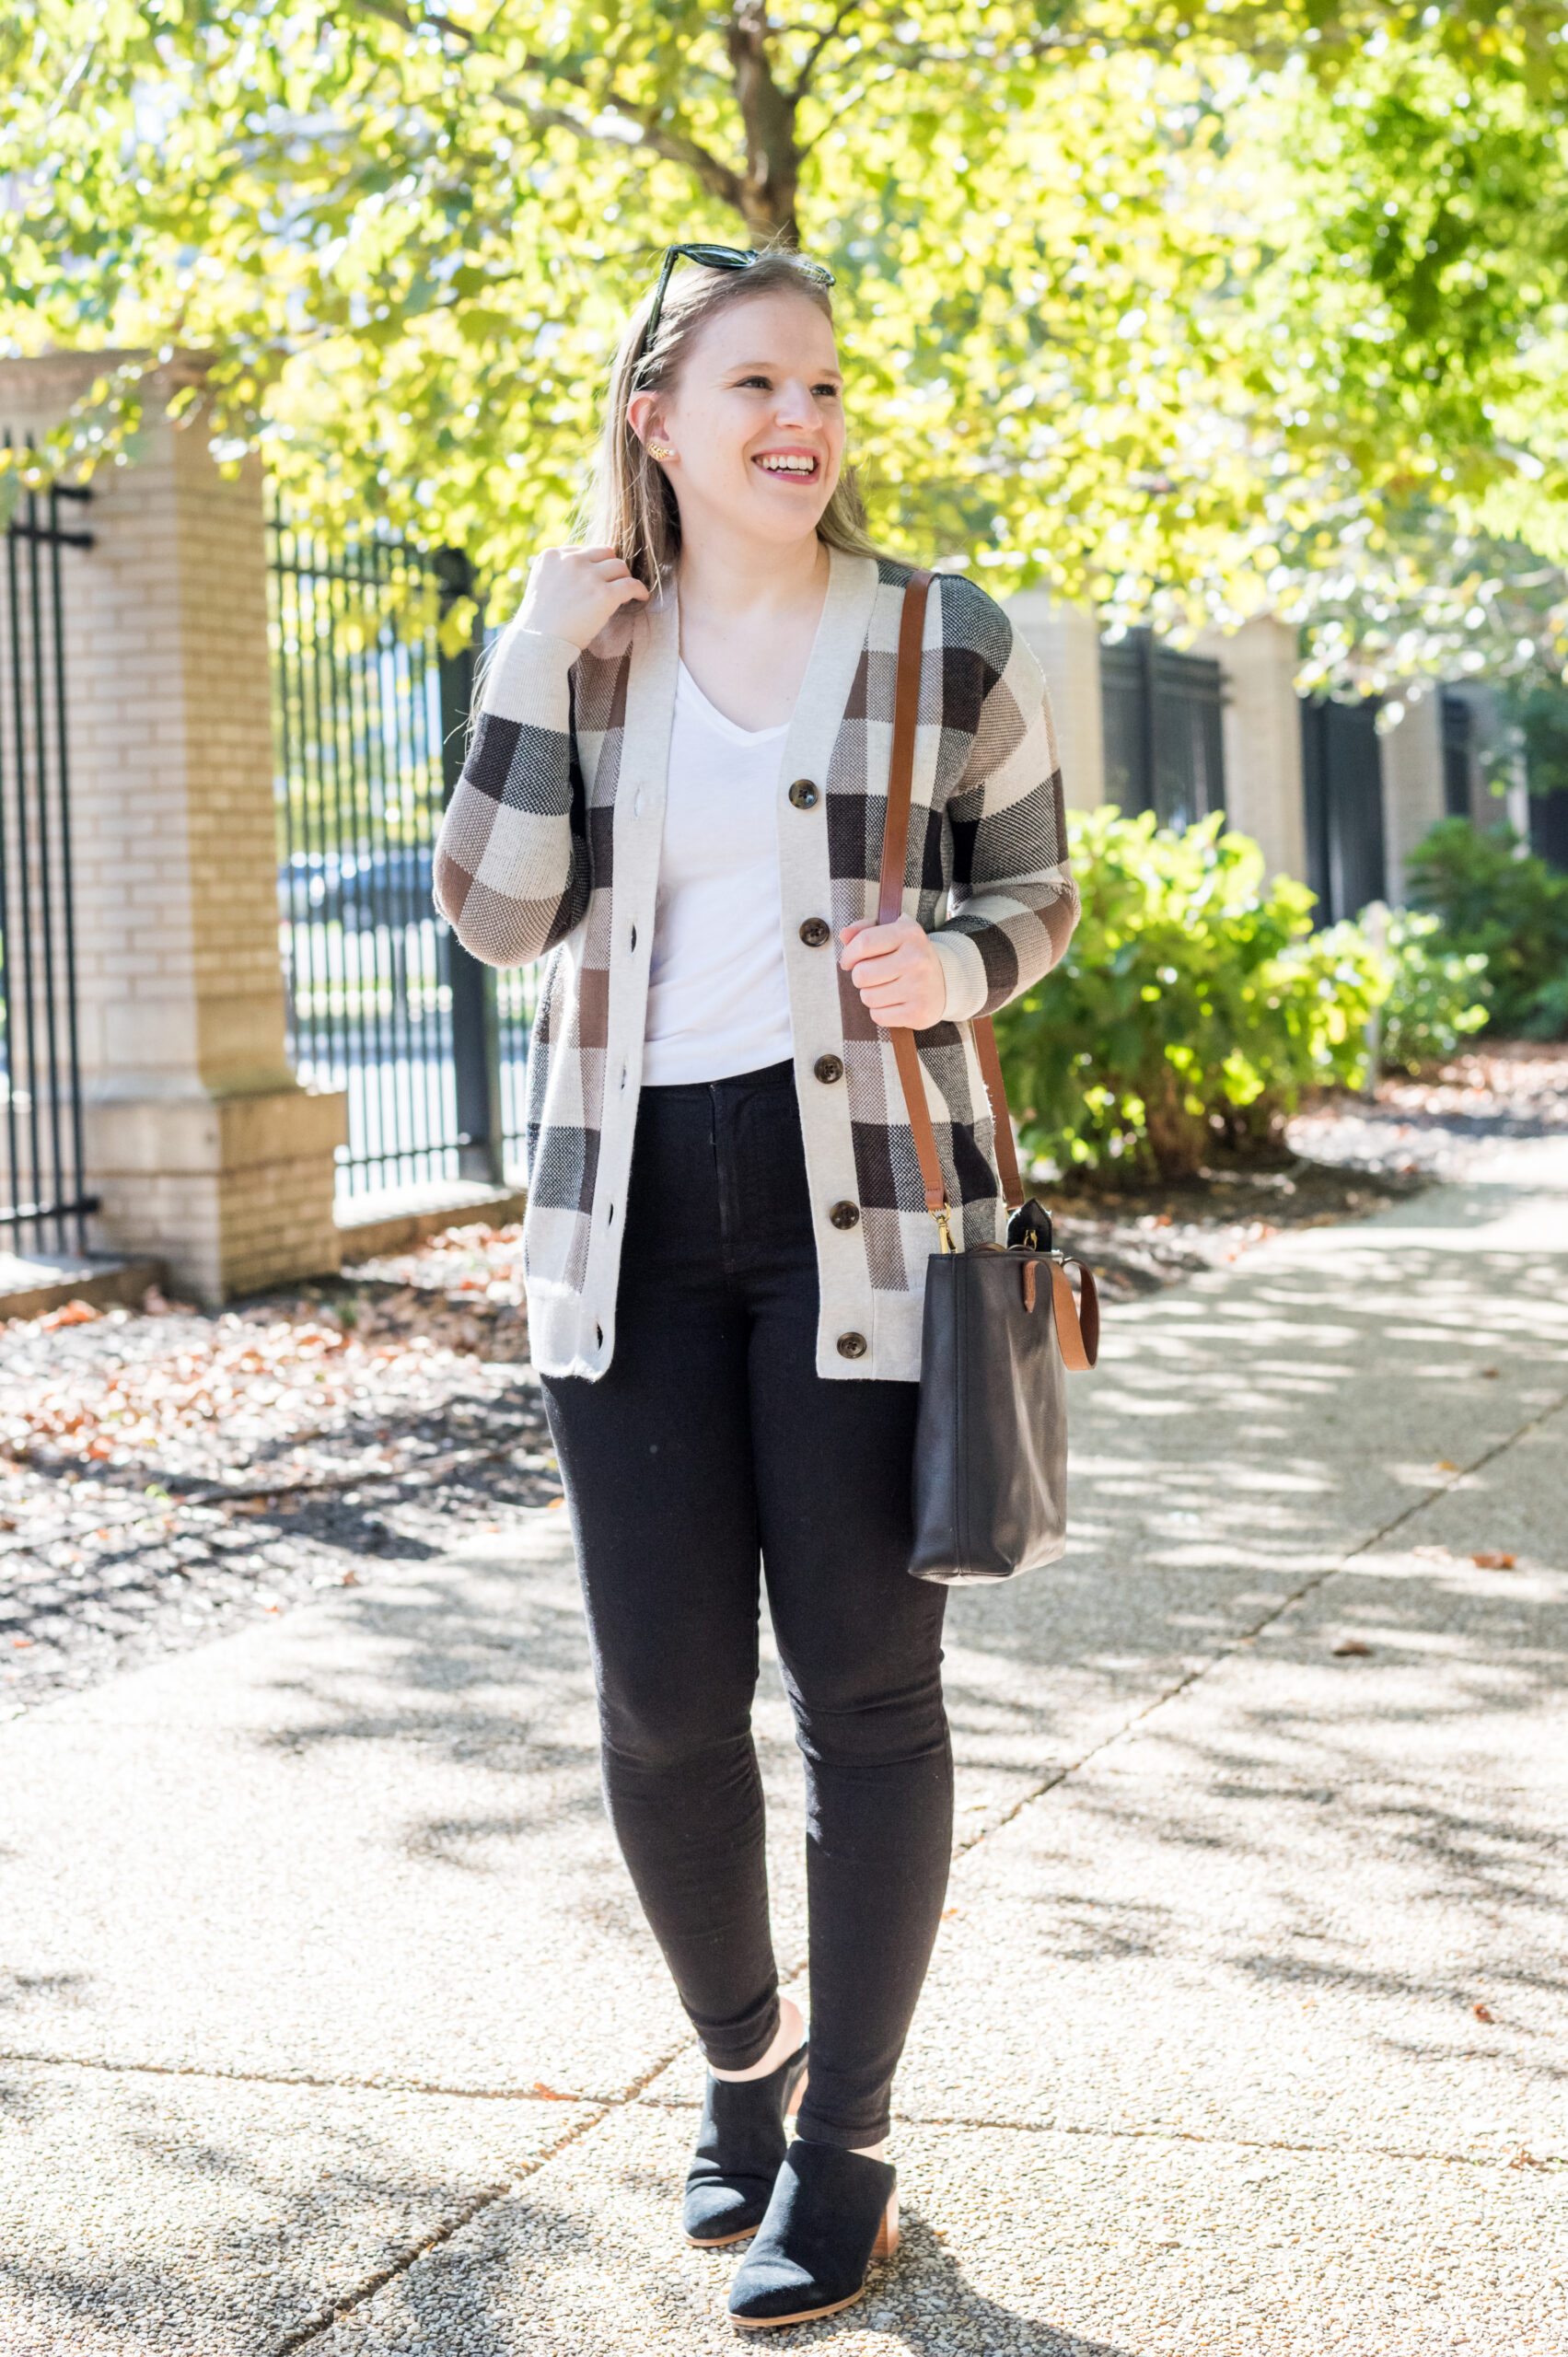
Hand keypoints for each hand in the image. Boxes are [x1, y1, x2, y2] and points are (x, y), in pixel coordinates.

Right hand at [516, 545, 649, 650]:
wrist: (537, 645)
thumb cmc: (539, 625)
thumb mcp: (542, 587)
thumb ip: (560, 574)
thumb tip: (589, 574)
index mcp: (551, 556)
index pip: (582, 552)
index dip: (591, 567)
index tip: (594, 583)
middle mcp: (570, 561)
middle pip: (604, 552)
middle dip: (610, 569)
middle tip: (612, 586)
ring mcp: (588, 576)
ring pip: (619, 566)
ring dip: (624, 579)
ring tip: (623, 595)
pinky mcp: (604, 594)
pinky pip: (631, 584)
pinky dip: (639, 590)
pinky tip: (641, 597)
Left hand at [839, 916, 946, 1028]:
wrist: (945, 981)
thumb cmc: (910, 955)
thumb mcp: (894, 934)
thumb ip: (866, 930)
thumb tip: (844, 935)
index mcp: (909, 935)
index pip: (864, 942)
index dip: (849, 954)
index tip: (848, 961)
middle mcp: (916, 960)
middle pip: (861, 975)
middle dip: (860, 977)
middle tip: (873, 976)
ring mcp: (919, 988)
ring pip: (867, 998)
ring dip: (870, 995)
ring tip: (886, 988)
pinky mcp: (918, 1013)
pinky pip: (878, 1016)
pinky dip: (880, 1012)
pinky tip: (894, 1002)